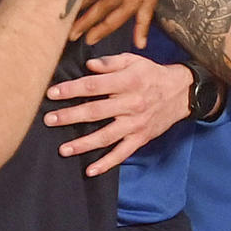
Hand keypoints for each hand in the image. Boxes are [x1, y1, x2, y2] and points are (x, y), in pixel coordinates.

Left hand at [44, 54, 191, 175]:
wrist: (182, 92)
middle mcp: (132, 104)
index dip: (72, 89)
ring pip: (106, 136)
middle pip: (96, 111)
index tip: (52, 93)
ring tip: (63, 149)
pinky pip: (122, 153)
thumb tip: (89, 66)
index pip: (94, 86)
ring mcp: (136, 123)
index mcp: (128, 82)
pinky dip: (107, 163)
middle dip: (70, 116)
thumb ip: (110, 62)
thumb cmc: (151, 74)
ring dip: (83, 144)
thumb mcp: (134, 60)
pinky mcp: (141, 138)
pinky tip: (90, 170)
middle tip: (49, 120)